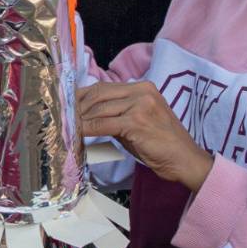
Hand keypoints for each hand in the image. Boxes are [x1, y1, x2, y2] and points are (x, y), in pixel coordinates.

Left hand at [77, 81, 213, 190]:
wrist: (184, 159)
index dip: (81, 97)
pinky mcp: (136, 122)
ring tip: (67, 128)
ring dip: (79, 120)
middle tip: (61, 118)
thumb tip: (87, 117)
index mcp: (143, 87)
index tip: (66, 106)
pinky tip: (78, 136)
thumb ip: (116, 115)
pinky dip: (87, 130)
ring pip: (98, 110)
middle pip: (98, 94)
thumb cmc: (161, 144)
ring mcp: (140, 105)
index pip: (103, 88)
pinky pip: (103, 124)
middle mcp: (141, 91)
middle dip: (76, 107)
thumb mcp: (138, 122)